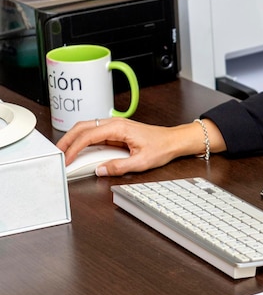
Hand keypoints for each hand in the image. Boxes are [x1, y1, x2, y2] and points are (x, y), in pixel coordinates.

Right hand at [56, 117, 213, 175]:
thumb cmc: (162, 147)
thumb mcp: (141, 162)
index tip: (66, 159)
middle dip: (67, 139)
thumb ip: (119, 167)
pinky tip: (80, 150)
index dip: (74, 148)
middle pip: (82, 127)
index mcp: (119, 128)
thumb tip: (100, 170)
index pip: (89, 136)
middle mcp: (115, 124)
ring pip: (87, 128)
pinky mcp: (117, 132)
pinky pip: (96, 134)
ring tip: (65, 152)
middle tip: (57, 153)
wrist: (174, 141)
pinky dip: (84, 140)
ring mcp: (115, 127)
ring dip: (74, 138)